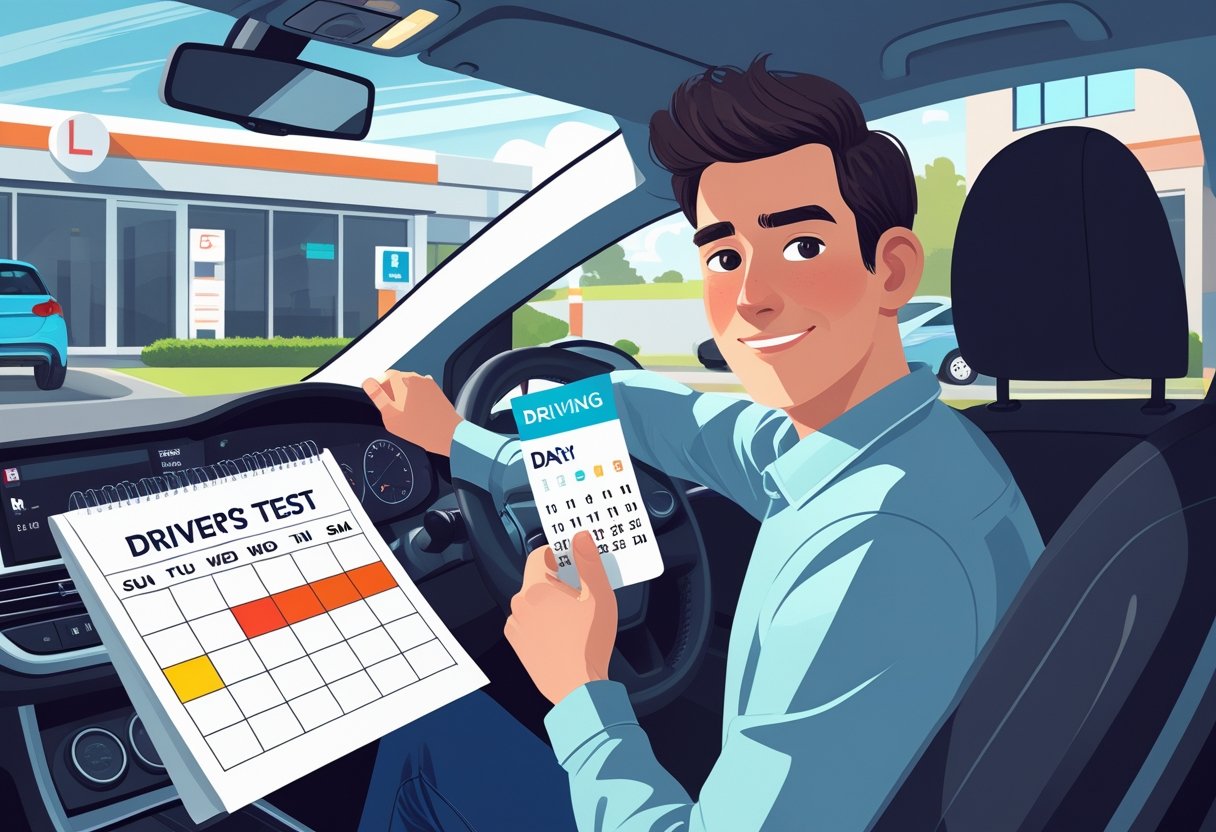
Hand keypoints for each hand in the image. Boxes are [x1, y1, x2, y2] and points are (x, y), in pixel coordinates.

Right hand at [362, 371, 462, 456]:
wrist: (447, 434)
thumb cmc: (420, 428)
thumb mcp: (390, 415)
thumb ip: (377, 396)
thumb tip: (367, 383)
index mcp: (402, 380)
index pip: (382, 377)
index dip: (378, 390)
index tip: (379, 401)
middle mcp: (415, 377)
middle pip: (396, 381)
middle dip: (391, 393)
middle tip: (391, 411)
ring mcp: (427, 383)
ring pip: (408, 386)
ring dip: (403, 395)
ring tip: (405, 414)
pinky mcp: (435, 390)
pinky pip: (419, 392)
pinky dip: (415, 399)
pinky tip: (415, 412)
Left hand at [505, 531, 616, 704]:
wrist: (577, 688)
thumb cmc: (588, 646)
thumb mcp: (599, 597)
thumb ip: (588, 562)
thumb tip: (580, 537)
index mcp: (536, 589)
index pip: (539, 555)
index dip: (557, 554)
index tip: (570, 561)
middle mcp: (519, 604)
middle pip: (537, 579)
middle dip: (558, 582)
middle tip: (580, 595)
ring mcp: (515, 624)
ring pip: (533, 600)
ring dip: (549, 602)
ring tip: (573, 618)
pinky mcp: (516, 641)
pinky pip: (528, 620)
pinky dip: (541, 620)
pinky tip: (562, 632)